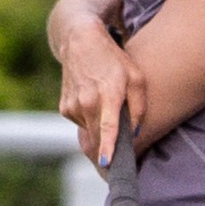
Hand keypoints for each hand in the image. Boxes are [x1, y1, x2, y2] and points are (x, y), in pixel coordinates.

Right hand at [56, 14, 144, 169]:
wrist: (80, 42)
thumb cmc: (114, 60)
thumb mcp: (136, 78)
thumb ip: (139, 107)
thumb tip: (135, 133)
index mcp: (108, 95)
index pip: (107, 126)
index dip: (107, 147)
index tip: (106, 163)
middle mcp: (87, 102)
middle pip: (99, 138)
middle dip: (109, 149)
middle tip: (120, 156)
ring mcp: (73, 106)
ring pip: (91, 132)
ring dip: (101, 130)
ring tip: (107, 109)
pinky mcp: (65, 108)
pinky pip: (82, 124)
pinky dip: (91, 121)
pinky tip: (94, 104)